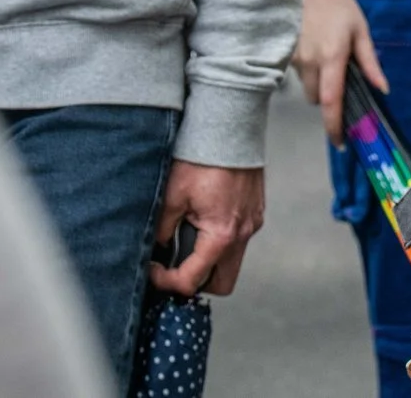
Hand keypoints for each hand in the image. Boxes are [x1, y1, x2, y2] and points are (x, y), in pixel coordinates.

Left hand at [148, 162, 266, 297]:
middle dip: (196, 280)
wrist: (231, 127)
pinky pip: (239, 238)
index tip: (154, 270)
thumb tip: (157, 248)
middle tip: (175, 264)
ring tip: (189, 237)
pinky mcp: (256, 210)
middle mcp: (243, 234)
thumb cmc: (203, 157)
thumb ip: (163, 229)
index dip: (167, 282)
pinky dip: (220, 239)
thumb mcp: (173, 195)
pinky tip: (204, 218)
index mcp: (221, 235)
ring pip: (232, 261)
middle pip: (221, 284)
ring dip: (209, 259)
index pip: (192, 280)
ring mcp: (253, 222)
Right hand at [295, 0, 387, 141]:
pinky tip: (313, 48)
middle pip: (317, 99)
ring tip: (328, 57)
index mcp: (332, 57)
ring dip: (318, 83)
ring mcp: (292, 57)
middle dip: (328, 99)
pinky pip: (297, 73)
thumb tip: (383, 90)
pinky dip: (307, 70)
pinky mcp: (282, 52)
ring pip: (306, 86)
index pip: (331, 101)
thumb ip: (370, 62)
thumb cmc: (338, 3)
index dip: (335, 126)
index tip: (341, 143)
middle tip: (341, 81)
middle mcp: (309, 62)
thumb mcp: (360, 30)